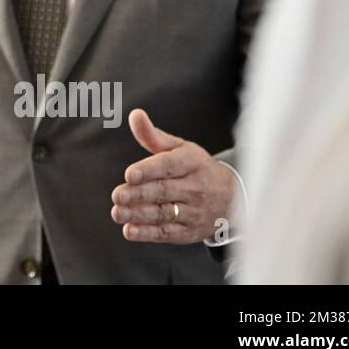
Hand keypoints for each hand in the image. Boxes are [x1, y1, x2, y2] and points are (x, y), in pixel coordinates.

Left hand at [109, 108, 236, 243]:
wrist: (232, 197)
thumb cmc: (195, 167)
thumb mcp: (179, 148)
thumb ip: (153, 135)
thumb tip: (134, 115)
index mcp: (191, 163)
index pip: (169, 166)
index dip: (149, 170)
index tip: (130, 174)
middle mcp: (195, 188)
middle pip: (164, 191)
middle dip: (139, 194)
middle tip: (117, 195)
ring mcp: (194, 211)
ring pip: (164, 213)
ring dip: (139, 214)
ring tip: (117, 212)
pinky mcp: (190, 231)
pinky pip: (167, 233)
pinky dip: (148, 233)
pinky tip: (130, 230)